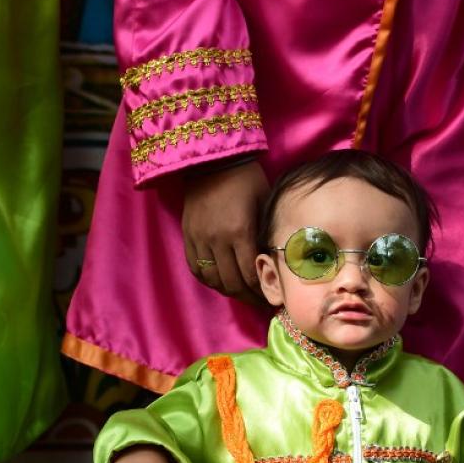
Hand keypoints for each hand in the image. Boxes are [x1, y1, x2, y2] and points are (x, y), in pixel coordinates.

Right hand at [182, 159, 269, 305]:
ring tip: (242, 294)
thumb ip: (267, 233)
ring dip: (229, 291)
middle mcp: (217, 239)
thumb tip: (275, 260)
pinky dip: (209, 280)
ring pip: (213, 279)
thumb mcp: (265, 203)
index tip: (272, 296)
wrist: (213, 161)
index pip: (250, 274)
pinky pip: (196, 267)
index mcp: (240, 231)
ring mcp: (199, 239)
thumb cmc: (247, 180)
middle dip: (248, 297)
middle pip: (232, 282)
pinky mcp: (188, 235)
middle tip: (260, 302)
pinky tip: (221, 282)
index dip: (262, 290)